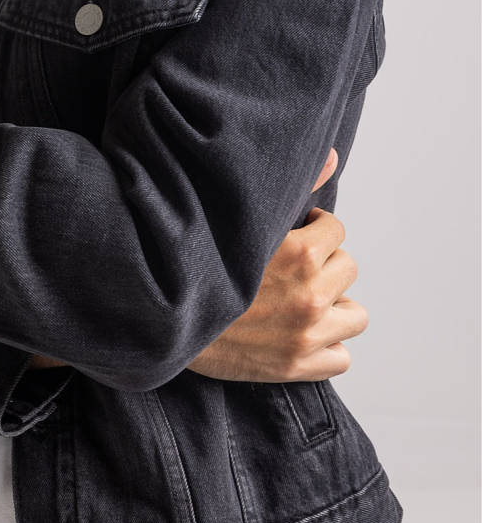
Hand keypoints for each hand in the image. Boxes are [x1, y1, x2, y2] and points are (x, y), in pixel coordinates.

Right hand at [186, 147, 368, 381]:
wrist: (168, 322)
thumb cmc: (202, 266)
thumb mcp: (246, 223)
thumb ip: (294, 190)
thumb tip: (332, 155)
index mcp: (299, 253)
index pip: (337, 230)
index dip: (315, 230)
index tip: (294, 237)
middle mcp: (310, 294)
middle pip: (347, 268)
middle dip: (325, 266)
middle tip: (294, 271)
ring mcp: (307, 334)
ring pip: (354, 315)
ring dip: (333, 308)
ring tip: (302, 303)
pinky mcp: (299, 366)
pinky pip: (341, 357)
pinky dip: (326, 348)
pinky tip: (299, 334)